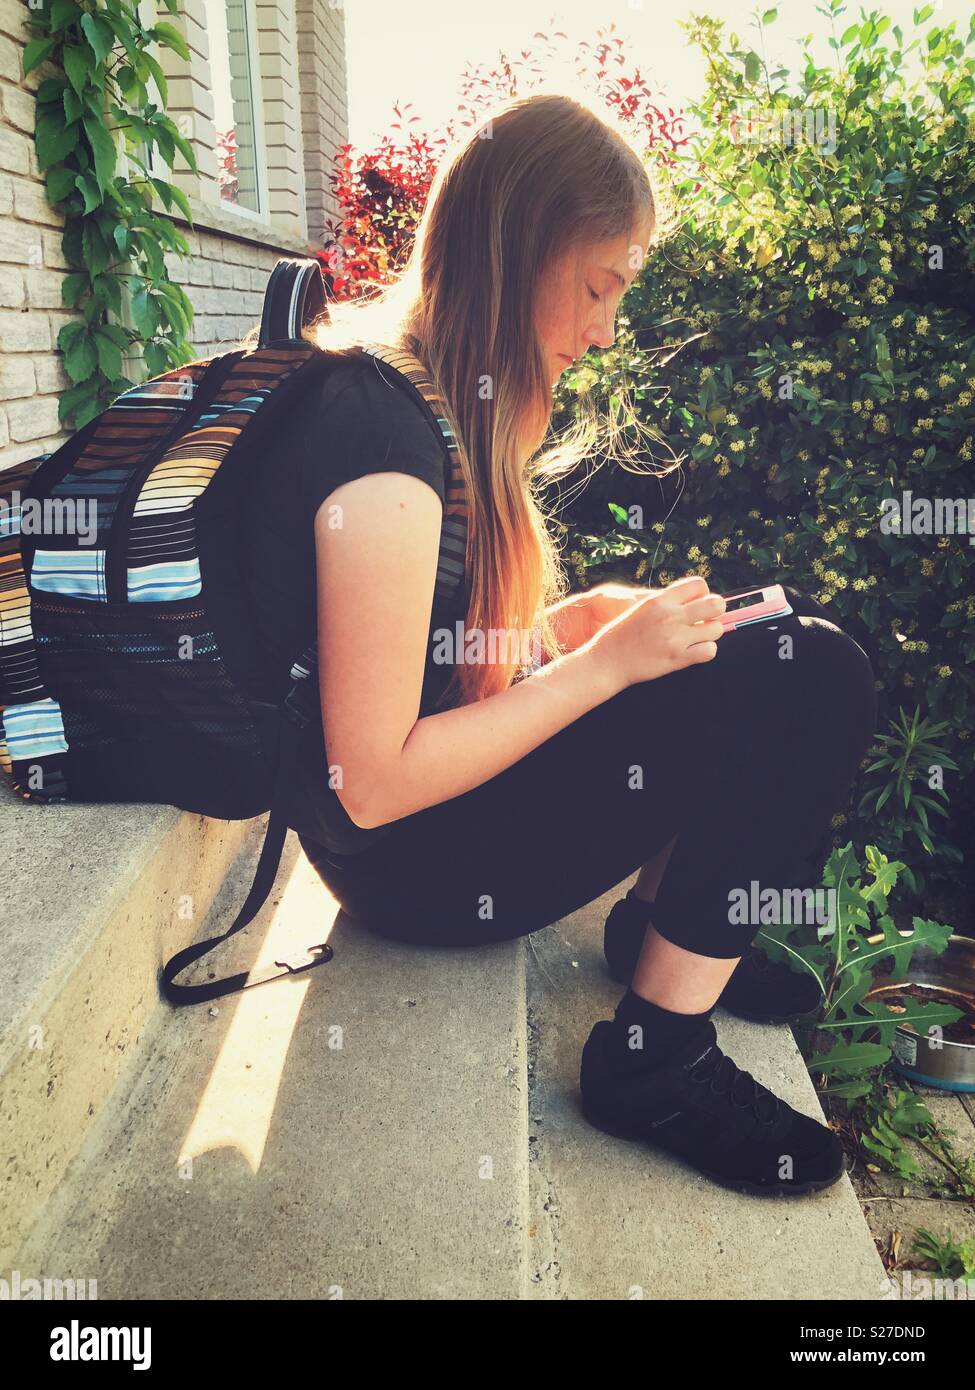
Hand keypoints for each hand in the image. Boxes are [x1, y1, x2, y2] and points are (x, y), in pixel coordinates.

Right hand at [587, 576, 726, 689]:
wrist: (607, 660)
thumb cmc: (622, 635)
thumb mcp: (641, 608)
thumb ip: (666, 602)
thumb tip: (693, 600)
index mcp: (660, 599)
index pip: (699, 584)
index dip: (703, 594)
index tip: (696, 605)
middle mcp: (670, 615)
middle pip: (716, 604)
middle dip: (716, 611)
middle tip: (705, 620)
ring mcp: (675, 638)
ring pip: (716, 629)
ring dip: (711, 633)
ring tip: (698, 638)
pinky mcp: (677, 658)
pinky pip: (709, 651)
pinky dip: (706, 651)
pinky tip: (695, 652)